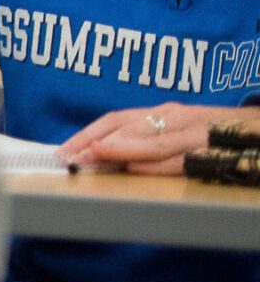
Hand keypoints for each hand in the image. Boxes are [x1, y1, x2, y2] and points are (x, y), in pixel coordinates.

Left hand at [61, 103, 239, 174]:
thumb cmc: (214, 133)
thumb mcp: (175, 133)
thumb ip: (145, 141)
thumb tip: (102, 158)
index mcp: (161, 113)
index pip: (115, 120)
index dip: (87, 133)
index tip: (64, 150)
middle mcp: (175, 117)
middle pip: (128, 128)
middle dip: (97, 142)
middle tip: (73, 157)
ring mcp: (195, 130)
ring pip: (153, 140)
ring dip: (121, 149)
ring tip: (96, 157)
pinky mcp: (217, 146)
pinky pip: (183, 157)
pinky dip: (159, 163)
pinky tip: (138, 168)